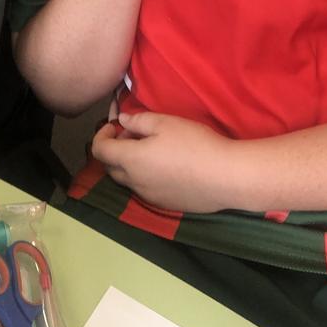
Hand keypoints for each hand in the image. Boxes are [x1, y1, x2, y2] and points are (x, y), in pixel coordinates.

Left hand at [91, 111, 233, 212]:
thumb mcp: (164, 123)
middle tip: (133, 135)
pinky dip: (144, 177)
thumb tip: (121, 121)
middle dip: (114, 150)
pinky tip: (166, 167)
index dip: (101, 135)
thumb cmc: (193, 144)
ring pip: (128, 180)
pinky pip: (144, 190)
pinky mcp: (165, 205)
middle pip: (110, 167)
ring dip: (129, 164)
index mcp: (130, 160)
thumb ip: (137, 121)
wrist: (226, 177)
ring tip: (151, 149)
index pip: (99, 150)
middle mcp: (134, 182)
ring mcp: (149, 196)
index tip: (114, 125)